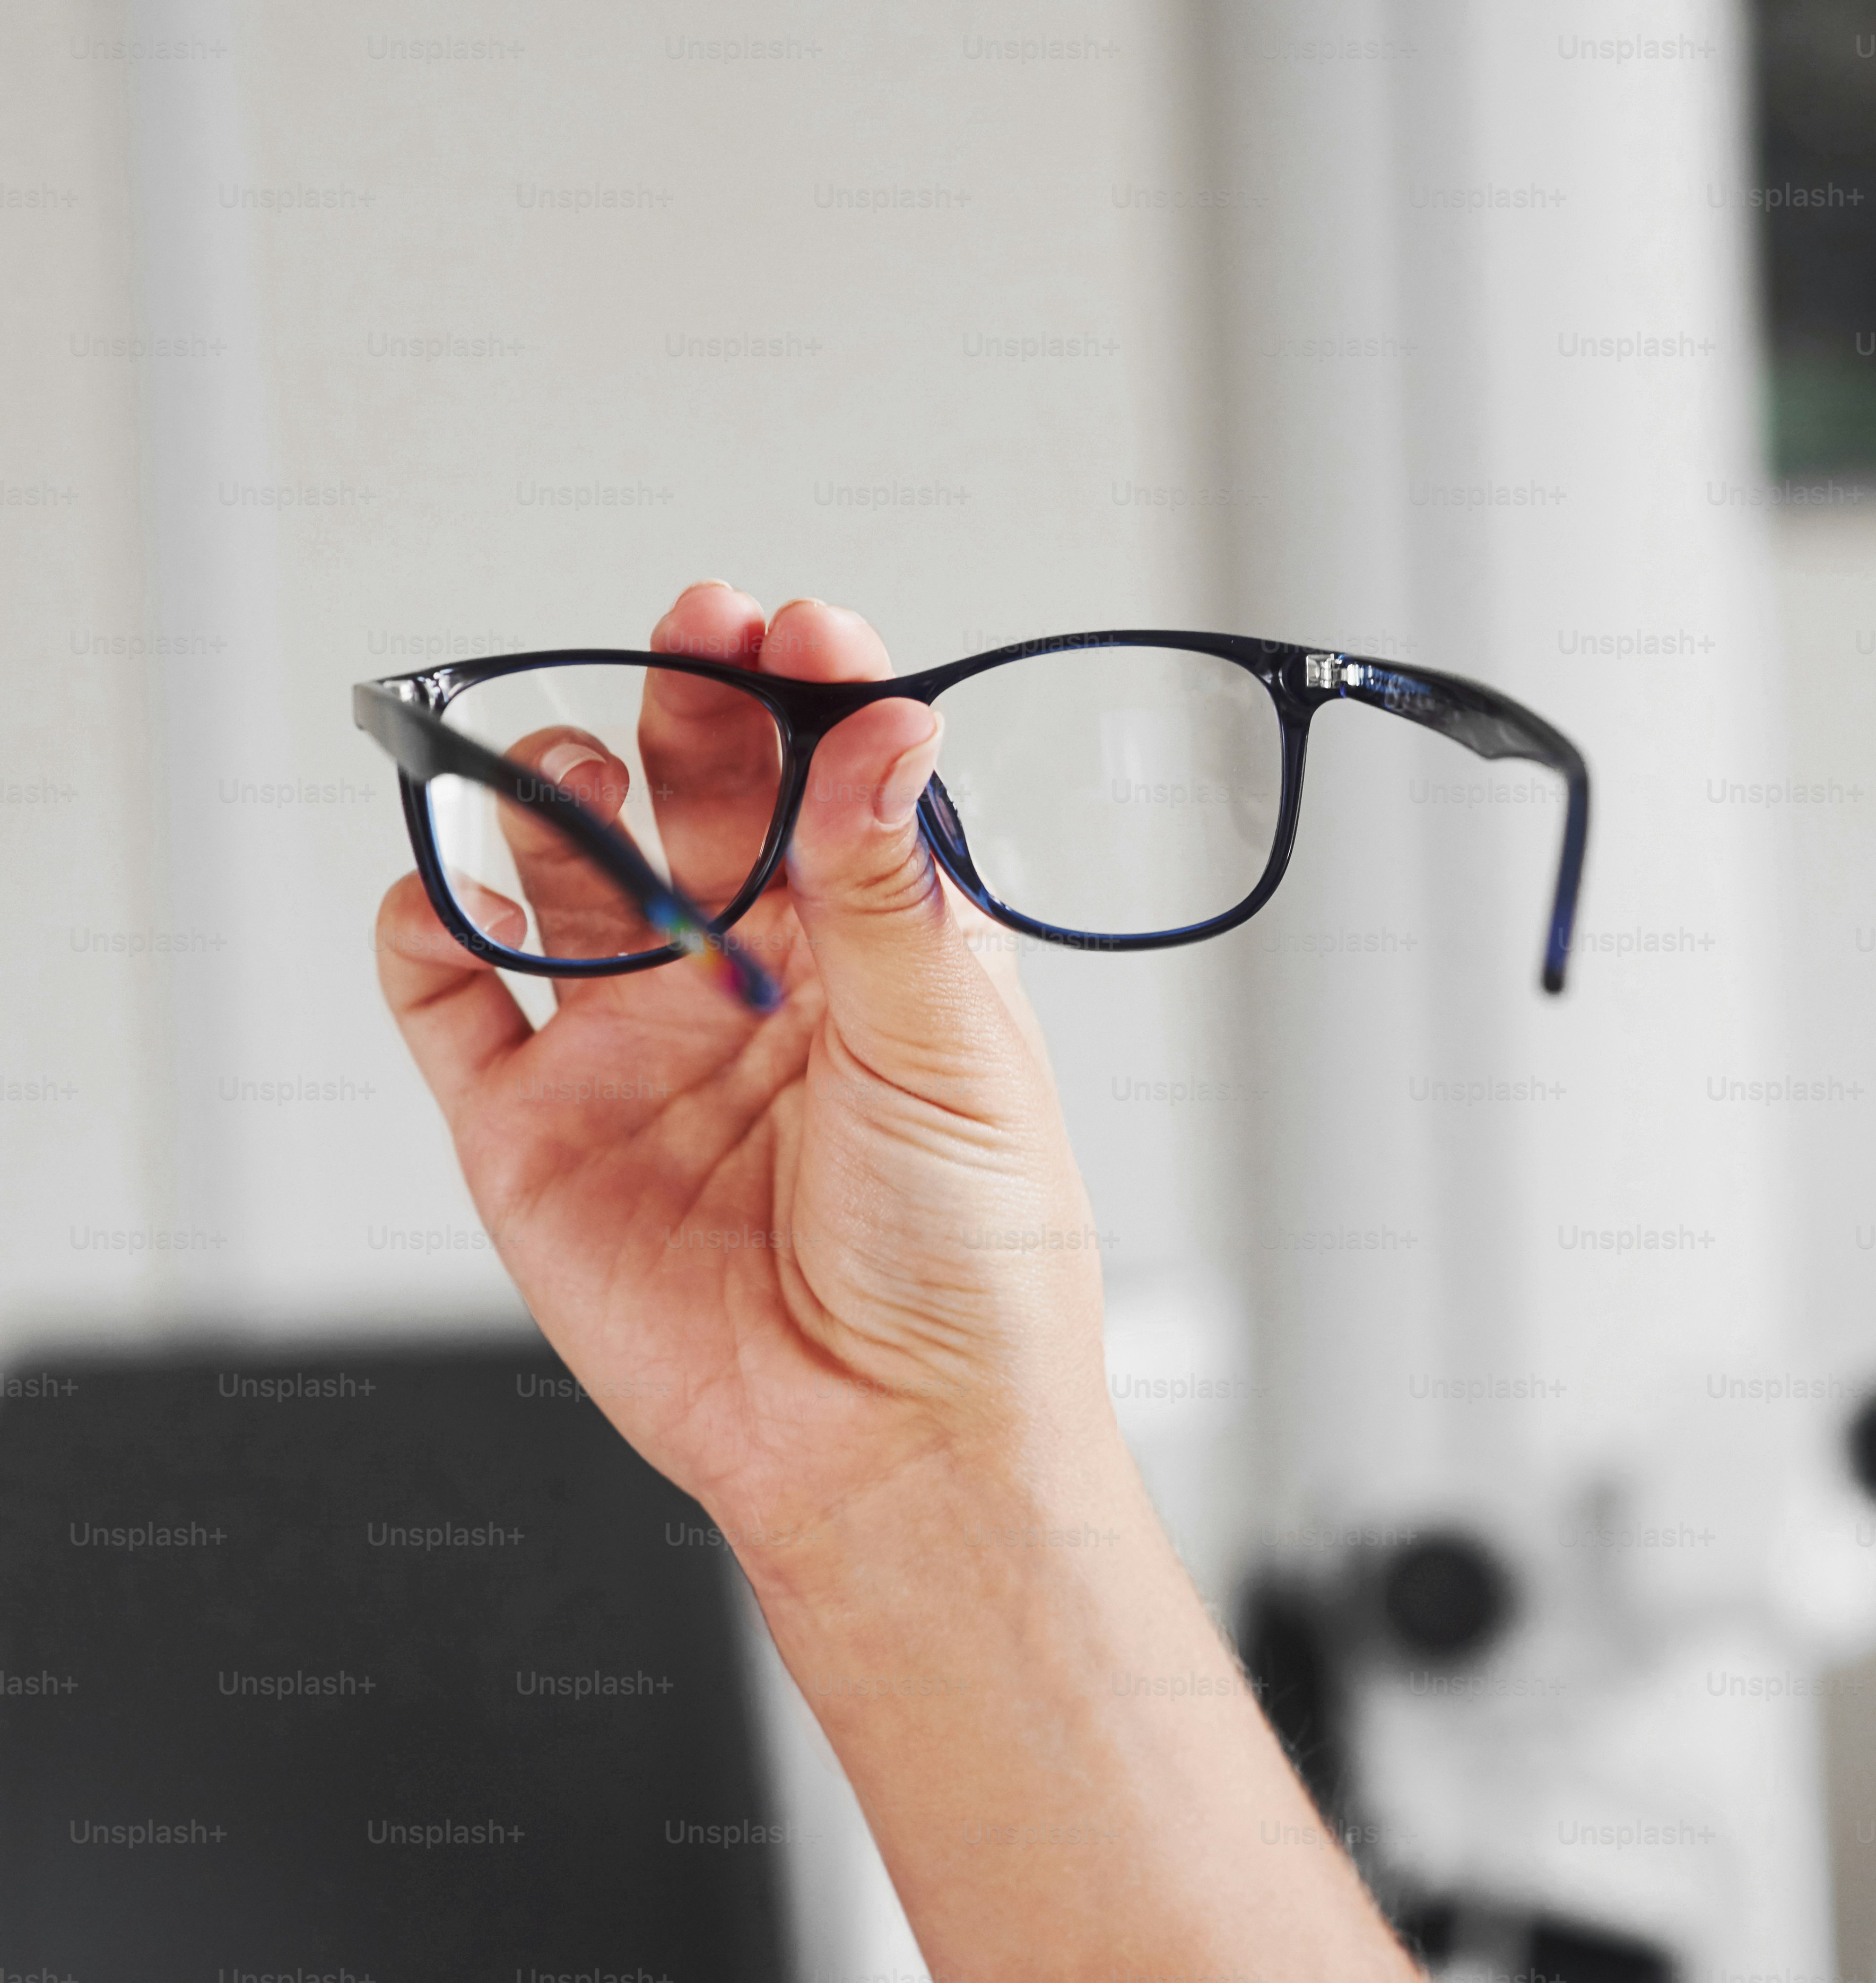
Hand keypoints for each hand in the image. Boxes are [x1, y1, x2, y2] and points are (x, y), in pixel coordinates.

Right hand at [376, 583, 1108, 1541]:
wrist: (889, 1443)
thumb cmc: (968, 1266)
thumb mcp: (953, 1053)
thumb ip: (893, 889)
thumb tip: (887, 728)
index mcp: (872, 955)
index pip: (827, 784)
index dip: (806, 697)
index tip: (796, 629)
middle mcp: (748, 983)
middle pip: (691, 801)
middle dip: (689, 710)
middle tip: (695, 636)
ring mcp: (632, 1048)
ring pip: (559, 875)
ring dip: (554, 800)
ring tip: (579, 776)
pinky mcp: (533, 1128)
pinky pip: (445, 999)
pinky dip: (421, 926)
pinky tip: (448, 891)